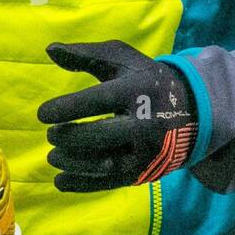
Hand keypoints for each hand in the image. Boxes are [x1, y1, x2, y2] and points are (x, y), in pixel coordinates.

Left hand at [37, 40, 197, 191]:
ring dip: (72, 163)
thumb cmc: (145, 81)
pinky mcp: (145, 173)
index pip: (99, 101)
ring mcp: (148, 152)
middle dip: (70, 137)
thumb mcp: (123, 60)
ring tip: (53, 156)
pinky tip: (60, 180)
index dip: (67, 108)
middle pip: (102, 136)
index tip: (42, 114)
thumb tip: (49, 50)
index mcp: (139, 90)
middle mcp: (147, 123)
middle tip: (51, 135)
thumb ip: (86, 54)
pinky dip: (82, 185)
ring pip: (105, 164)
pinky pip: (110, 183)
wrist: (193, 112)